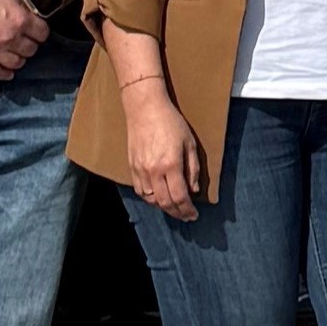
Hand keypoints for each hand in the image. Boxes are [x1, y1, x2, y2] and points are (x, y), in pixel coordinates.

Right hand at [122, 71, 208, 221]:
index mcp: (171, 164)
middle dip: (177, 213)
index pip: (180, 196)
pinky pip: (140, 191)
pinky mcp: (132, 167)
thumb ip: (193, 168)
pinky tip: (159, 198)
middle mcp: (154, 170)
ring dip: (164, 207)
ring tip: (174, 208)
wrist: (145, 108)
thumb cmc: (171, 122)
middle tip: (186, 216)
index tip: (194, 215)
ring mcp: (141, 170)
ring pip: (151, 199)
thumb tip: (194, 190)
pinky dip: (150, 199)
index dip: (188, 210)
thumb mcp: (190, 143)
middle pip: (165, 202)